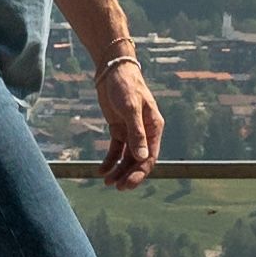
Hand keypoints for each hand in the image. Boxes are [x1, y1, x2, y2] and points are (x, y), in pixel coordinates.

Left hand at [96, 57, 161, 189]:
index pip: (149, 157)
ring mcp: (131, 131)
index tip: (127, 184)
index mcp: (154, 127)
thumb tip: (142, 157)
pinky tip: (101, 171)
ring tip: (107, 182)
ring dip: (119, 170)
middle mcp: (145, 132)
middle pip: (139, 160)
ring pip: (127, 157)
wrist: (112, 69)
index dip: (139, 173)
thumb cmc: (125, 85)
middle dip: (129, 175)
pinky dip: (110, 161)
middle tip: (117, 187)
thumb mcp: (130, 107)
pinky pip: (116, 149)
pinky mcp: (118, 128)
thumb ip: (137, 132)